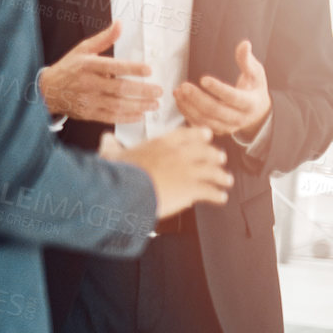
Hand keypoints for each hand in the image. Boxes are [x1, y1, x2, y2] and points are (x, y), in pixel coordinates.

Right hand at [39, 21, 161, 121]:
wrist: (48, 91)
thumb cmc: (68, 68)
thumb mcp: (83, 49)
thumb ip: (104, 38)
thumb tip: (119, 24)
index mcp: (88, 65)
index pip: (114, 66)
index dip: (133, 69)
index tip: (149, 70)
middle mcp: (88, 83)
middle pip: (119, 88)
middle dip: (142, 91)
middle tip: (158, 91)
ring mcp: (88, 100)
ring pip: (118, 105)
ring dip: (138, 106)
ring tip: (154, 104)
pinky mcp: (88, 113)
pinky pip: (110, 117)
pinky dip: (126, 117)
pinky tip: (139, 115)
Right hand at [114, 125, 232, 217]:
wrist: (126, 191)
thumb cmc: (119, 173)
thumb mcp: (111, 155)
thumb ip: (111, 145)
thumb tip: (105, 138)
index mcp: (161, 143)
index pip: (186, 135)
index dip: (198, 135)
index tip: (206, 135)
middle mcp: (179, 154)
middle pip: (205, 151)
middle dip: (215, 155)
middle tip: (220, 158)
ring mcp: (188, 171)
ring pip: (213, 171)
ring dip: (221, 176)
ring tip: (226, 180)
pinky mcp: (192, 189)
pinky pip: (211, 191)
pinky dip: (217, 195)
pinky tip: (220, 198)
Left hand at [174, 40, 270, 139]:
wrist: (257, 112)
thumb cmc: (254, 89)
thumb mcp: (255, 73)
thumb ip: (246, 60)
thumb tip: (244, 44)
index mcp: (250, 103)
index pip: (233, 97)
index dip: (218, 89)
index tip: (204, 79)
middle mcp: (238, 118)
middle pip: (215, 110)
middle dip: (197, 98)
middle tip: (184, 86)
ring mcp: (227, 126)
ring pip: (204, 119)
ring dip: (188, 105)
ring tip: (179, 91)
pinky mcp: (216, 130)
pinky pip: (198, 124)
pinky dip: (186, 112)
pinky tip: (179, 99)